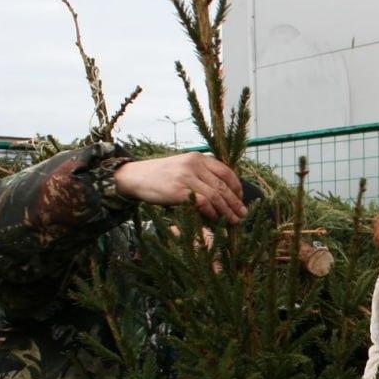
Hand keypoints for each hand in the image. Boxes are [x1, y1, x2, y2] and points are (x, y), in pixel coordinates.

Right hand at [114, 152, 246, 222]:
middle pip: (223, 185)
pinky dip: (212, 212)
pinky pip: (203, 202)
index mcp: (198, 158)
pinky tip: (216, 219)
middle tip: (243, 214)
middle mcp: (194, 164)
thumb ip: (201, 176)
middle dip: (235, 202)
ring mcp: (186, 176)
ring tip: (234, 220)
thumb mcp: (183, 169)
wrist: (135, 177)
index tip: (240, 198)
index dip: (236, 186)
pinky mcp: (179, 190)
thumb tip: (222, 194)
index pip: (225, 171)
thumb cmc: (160, 176)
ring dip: (227, 210)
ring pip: (216, 195)